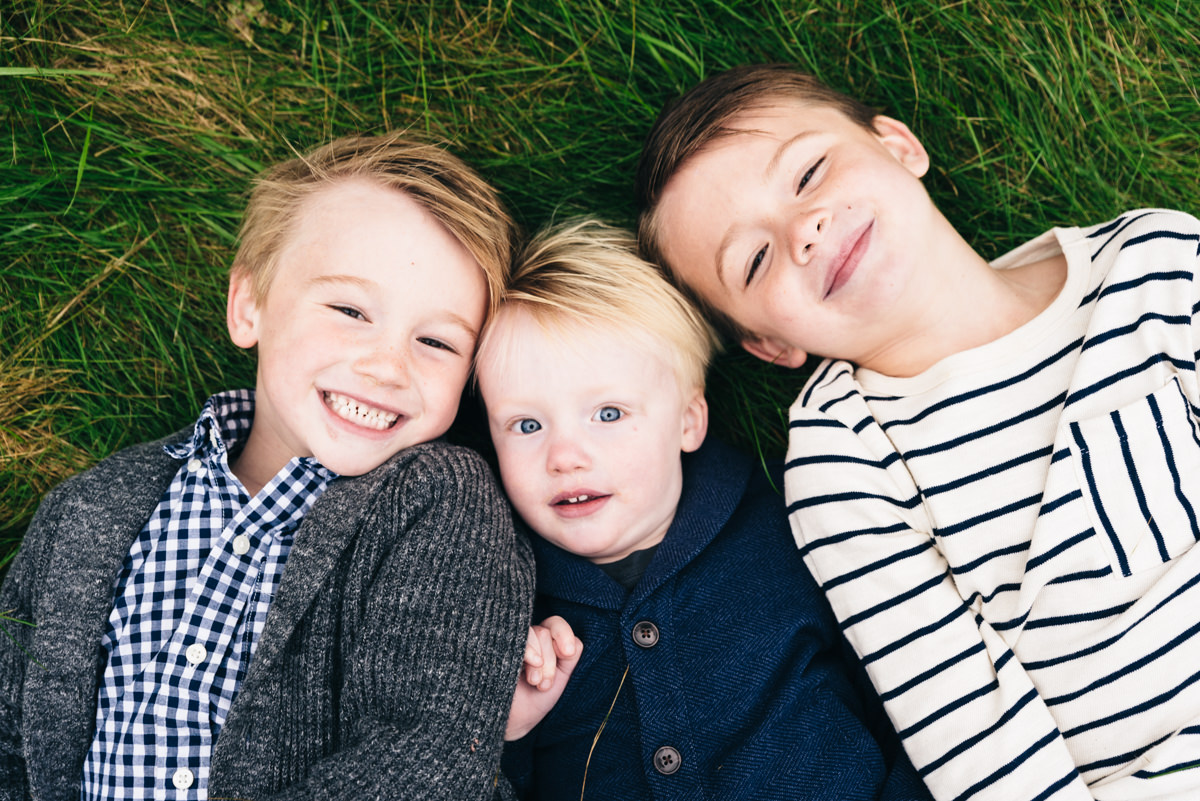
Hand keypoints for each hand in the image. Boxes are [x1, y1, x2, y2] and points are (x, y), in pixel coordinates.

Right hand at [505, 616, 582, 740]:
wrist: (509, 723)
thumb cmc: (534, 700)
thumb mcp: (559, 680)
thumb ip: (570, 659)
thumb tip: (573, 644)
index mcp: (542, 643)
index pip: (555, 624)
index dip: (564, 634)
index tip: (567, 653)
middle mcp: (525, 640)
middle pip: (543, 632)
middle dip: (549, 662)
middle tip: (543, 685)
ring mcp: (507, 644)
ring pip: (531, 633)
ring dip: (538, 659)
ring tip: (533, 682)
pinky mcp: (492, 649)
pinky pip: (510, 638)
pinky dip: (524, 651)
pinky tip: (520, 669)